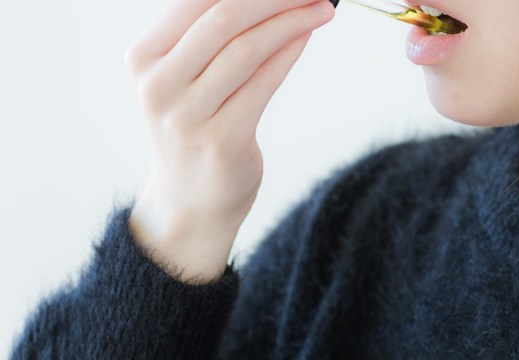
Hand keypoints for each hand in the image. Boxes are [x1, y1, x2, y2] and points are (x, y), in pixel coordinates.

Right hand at [125, 0, 334, 282]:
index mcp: (144, 59)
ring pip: (248, 49)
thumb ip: (209, 39)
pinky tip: (306, 36)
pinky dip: (289, 54)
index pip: (197, 0)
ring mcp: (187, 116)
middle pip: (225, 18)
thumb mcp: (184, 80)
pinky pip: (263, 84)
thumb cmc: (193, 130)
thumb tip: (264, 0)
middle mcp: (158, 85)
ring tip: (320, 9)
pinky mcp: (221, 141)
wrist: (190, 200)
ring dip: (292, 22)